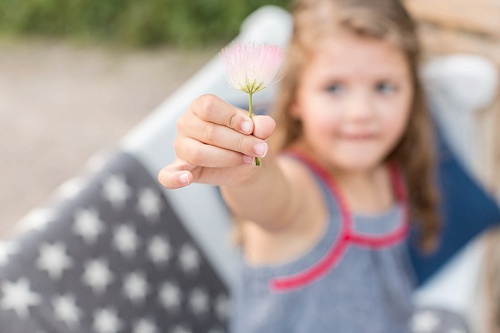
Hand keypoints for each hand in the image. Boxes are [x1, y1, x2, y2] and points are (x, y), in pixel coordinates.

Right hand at [158, 94, 275, 188]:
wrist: (242, 162)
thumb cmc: (244, 138)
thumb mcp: (256, 130)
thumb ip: (261, 125)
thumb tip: (267, 125)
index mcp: (201, 106)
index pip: (210, 107)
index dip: (232, 117)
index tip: (251, 128)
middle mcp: (186, 123)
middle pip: (209, 132)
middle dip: (239, 142)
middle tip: (260, 150)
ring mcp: (180, 146)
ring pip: (198, 153)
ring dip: (227, 158)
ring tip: (246, 160)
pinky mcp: (179, 168)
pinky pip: (168, 175)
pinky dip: (175, 178)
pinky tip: (187, 178)